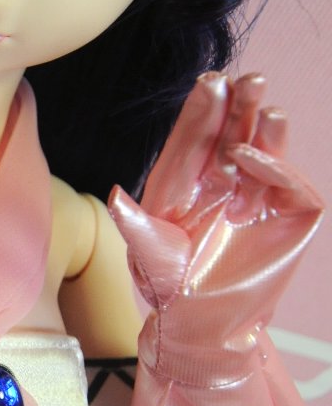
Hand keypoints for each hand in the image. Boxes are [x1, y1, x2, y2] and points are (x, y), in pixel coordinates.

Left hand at [109, 73, 322, 374]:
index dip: (203, 112)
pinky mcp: (288, 216)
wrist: (202, 326)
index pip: (197, 139)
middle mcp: (224, 183)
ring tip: (262, 98)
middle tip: (246, 78)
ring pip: (264, 151)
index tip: (210, 81)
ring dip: (264, 125)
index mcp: (188, 181)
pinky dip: (273, 166)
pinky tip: (254, 154)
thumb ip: (136, 225)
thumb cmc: (169, 288)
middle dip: (240, 106)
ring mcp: (258, 198)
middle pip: (233, 134)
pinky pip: (286, 183)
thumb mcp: (149, 255)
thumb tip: (116, 197)